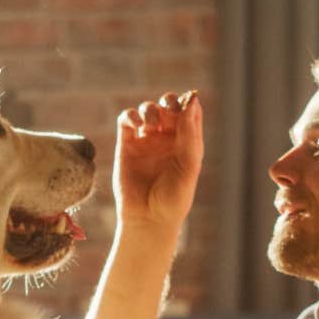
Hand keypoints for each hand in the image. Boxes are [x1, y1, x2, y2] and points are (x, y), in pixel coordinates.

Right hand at [114, 90, 203, 235]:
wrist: (148, 218)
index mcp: (187, 142)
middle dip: (168, 102)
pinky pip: (126, 120)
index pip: (189, 112)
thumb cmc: (174, 198)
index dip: (187, 103)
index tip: (184, 107)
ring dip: (150, 109)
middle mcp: (167, 139)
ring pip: (148, 110)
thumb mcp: (188, 165)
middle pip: (169, 106)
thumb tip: (192, 100)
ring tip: (151, 125)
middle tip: (168, 111)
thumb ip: (189, 133)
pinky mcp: (126, 145)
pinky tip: (135, 124)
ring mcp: (146, 140)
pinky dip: (130, 115)